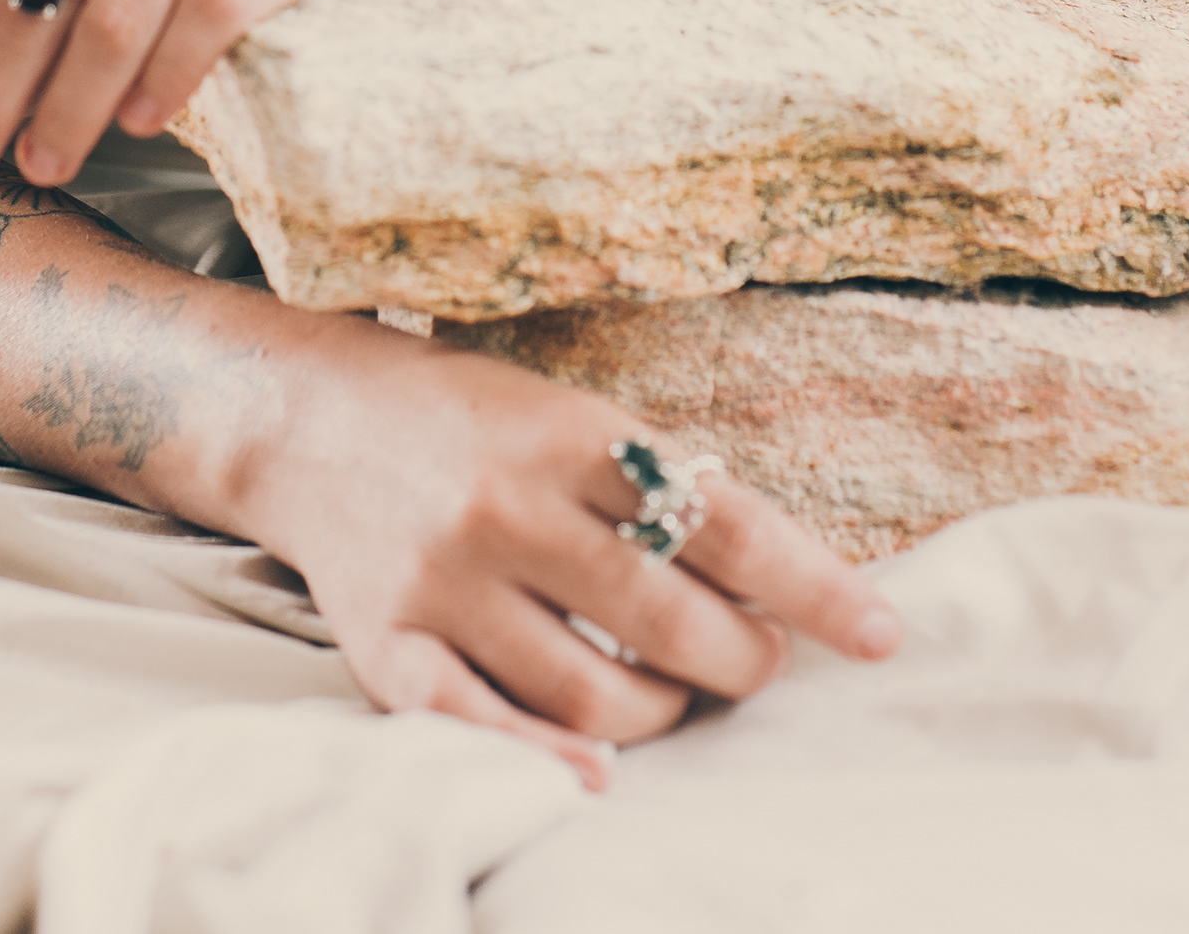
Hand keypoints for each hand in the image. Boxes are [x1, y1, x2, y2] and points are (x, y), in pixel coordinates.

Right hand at [247, 321, 900, 786]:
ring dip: (661, 714)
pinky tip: (595, 775)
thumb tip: (770, 580)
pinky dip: (545, 762)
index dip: (813, 584)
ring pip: (590, 697)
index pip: (722, 520)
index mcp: (566, 433)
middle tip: (755, 661)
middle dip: (742, 660)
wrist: (306, 416)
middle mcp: (506, 506)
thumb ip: (647, 482)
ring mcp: (443, 582)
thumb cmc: (464, 417)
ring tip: (672, 693)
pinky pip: (478, 727)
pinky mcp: (386, 643)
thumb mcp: (564, 412)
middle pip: (668, 622)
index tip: (882, 633)